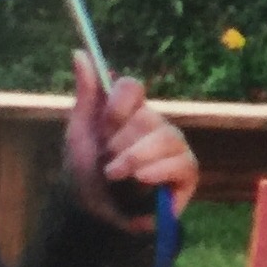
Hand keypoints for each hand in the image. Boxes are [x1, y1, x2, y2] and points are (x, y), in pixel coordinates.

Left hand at [65, 52, 198, 230]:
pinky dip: (160, 170)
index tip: (104, 125)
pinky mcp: (187, 173)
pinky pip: (182, 162)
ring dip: (136, 157)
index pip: (133, 87)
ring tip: (116, 176)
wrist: (93, 213)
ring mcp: (174, 148)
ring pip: (167, 137)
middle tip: (106, 162)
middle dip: (120, 143)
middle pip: (148, 116)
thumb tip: (80, 53)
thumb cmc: (86, 172)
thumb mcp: (79, 133)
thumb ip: (86, 95)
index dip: (118, 106)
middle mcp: (155, 124)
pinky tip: (142, 179)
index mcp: (130, 111)